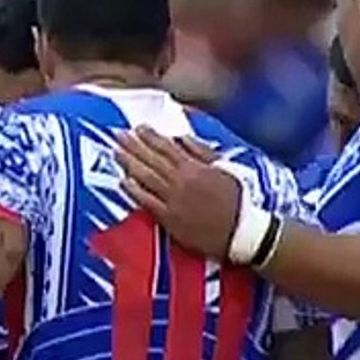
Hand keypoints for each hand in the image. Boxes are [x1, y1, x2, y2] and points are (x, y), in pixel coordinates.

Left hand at [113, 126, 240, 258]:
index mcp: (195, 167)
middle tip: (118, 135)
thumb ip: (202, 152)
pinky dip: (134, 191)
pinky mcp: (170, 219)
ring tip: (116, 153)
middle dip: (133, 145)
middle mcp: (181, 181)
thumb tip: (181, 137)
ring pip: (147, 178)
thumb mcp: (226, 168)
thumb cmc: (237, 199)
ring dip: (130, 163)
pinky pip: (147, 202)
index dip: (150, 137)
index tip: (137, 128)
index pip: (167, 147)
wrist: (243, 231)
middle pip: (152, 160)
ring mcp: (174, 200)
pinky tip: (123, 181)